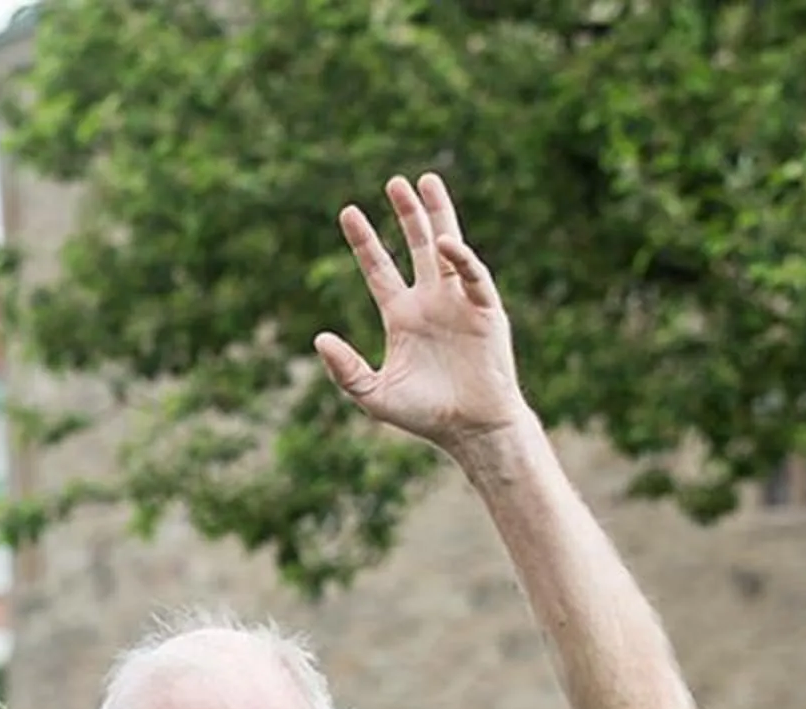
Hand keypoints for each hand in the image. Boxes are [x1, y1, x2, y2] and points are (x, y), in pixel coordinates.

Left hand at [313, 173, 528, 454]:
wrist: (470, 429)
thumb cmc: (425, 414)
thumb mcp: (374, 394)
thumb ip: (345, 369)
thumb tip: (319, 338)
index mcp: (402, 316)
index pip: (379, 269)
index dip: (364, 241)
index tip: (347, 212)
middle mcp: (430, 302)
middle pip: (415, 246)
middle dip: (406, 214)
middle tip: (394, 181)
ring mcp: (459, 302)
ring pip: (446, 248)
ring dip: (437, 215)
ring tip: (425, 181)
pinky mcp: (486, 310)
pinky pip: (472, 276)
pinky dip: (460, 258)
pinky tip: (444, 243)